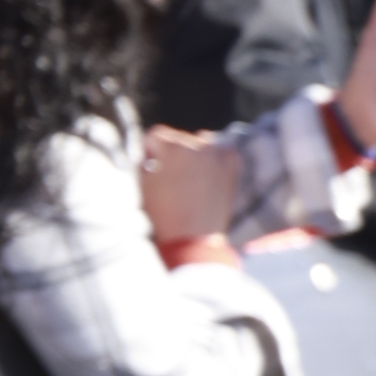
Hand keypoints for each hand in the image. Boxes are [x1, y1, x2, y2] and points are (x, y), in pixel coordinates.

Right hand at [140, 126, 236, 245]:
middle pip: (180, 140)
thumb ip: (144, 161)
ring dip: (195, 154)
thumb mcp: (143, 184)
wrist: (195, 240)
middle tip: (171, 175)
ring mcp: (218, 155)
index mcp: (173, 147)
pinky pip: (222, 153)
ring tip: (189, 177)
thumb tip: (151, 154)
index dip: (150, 150)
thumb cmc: (164, 214)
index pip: (156, 135)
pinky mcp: (232, 166)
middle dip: (173, 153)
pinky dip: (214, 160)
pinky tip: (206, 178)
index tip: (151, 164)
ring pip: (202, 143)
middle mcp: (198, 145)